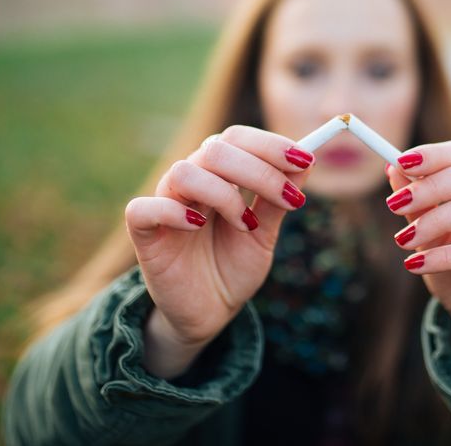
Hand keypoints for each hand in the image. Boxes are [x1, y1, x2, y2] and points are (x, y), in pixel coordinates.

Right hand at [124, 125, 314, 377]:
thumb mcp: (265, 233)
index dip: (270, 145)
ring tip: (245, 225)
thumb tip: (306, 161)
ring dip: (224, 195)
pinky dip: (173, 212)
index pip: (237, 138)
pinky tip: (198, 226)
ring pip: (184, 172)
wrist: (210, 313)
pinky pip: (144, 209)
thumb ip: (278, 199)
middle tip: (288, 201)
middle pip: (216, 148)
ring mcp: (164, 204)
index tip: (305, 160)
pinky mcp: (144, 234)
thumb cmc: (233, 267)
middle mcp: (191, 182)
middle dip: (259, 171)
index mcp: (218, 174)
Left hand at [386, 141, 450, 387]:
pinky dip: (444, 256)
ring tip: (403, 239)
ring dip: (436, 220)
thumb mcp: (427, 230)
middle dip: (432, 185)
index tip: (400, 162)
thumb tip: (392, 167)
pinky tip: (416, 265)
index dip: (435, 155)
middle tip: (394, 204)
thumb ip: (416, 201)